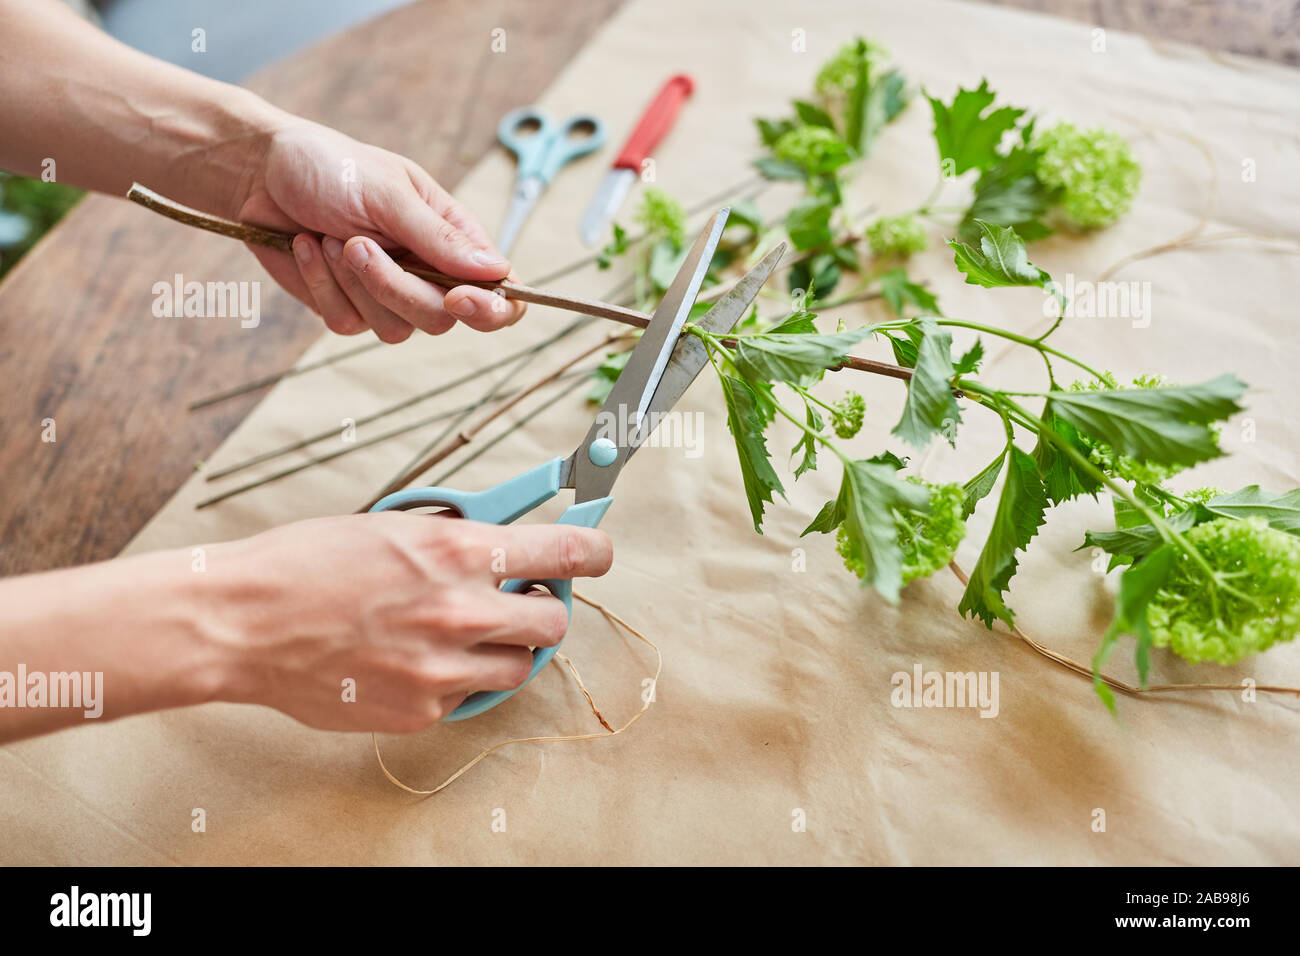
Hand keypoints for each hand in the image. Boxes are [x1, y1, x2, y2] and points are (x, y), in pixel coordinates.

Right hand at [213, 513, 611, 731]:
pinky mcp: (421, 710)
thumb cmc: (308, 563)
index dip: (594, 553)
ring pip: (521, 668)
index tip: (597, 554)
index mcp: (458, 550)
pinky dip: (453, 682)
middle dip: (544, 612)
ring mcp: (443, 668)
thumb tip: (508, 539)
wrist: (243, 622)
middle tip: (517, 604)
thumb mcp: (394, 525)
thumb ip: (459, 537)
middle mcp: (461, 610)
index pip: (568, 552)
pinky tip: (411, 661)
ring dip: (504, 651)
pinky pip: (466, 697)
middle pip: (557, 623)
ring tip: (459, 636)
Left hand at [235, 117, 525, 341]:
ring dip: (355, 283)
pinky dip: (322, 284)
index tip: (457, 298)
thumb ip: (440, 237)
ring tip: (331, 237)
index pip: (498, 291)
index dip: (491, 308)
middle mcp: (427, 273)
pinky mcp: (347, 308)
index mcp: (452, 239)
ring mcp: (387, 295)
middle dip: (397, 288)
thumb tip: (496, 271)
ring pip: (395, 328)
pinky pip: (348, 323)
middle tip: (359, 245)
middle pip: (442, 319)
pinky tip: (308, 247)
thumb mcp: (389, 193)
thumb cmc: (332, 167)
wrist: (259, 174)